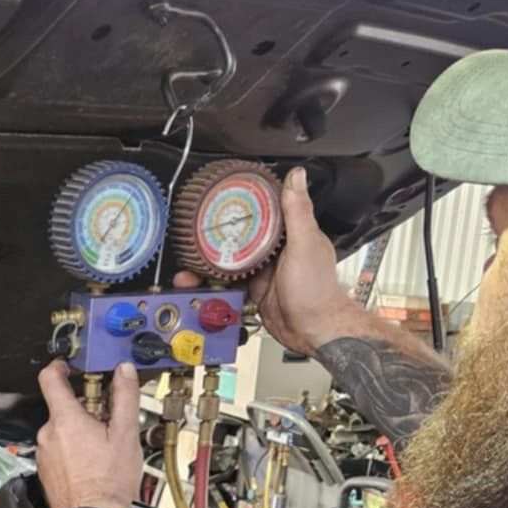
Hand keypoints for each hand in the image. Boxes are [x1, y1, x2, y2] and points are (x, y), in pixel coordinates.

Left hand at [35, 358, 141, 507]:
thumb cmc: (107, 484)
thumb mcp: (126, 434)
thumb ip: (124, 397)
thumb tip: (124, 372)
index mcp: (65, 420)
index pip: (50, 378)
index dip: (60, 365)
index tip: (70, 365)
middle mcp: (48, 434)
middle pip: (62, 407)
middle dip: (85, 408)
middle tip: (107, 417)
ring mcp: (44, 453)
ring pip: (62, 430)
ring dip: (80, 431)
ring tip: (103, 445)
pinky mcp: (46, 470)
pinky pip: (59, 449)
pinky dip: (74, 449)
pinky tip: (92, 462)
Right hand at [175, 166, 351, 354]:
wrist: (312, 331)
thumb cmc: (316, 291)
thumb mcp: (305, 244)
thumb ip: (298, 211)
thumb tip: (297, 176)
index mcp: (289, 232)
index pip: (262, 209)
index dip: (241, 203)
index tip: (220, 199)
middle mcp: (275, 248)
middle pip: (240, 234)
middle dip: (216, 235)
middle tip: (194, 234)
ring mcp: (263, 268)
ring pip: (230, 258)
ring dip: (210, 261)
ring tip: (190, 263)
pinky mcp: (254, 288)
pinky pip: (229, 281)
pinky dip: (213, 281)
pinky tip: (200, 281)